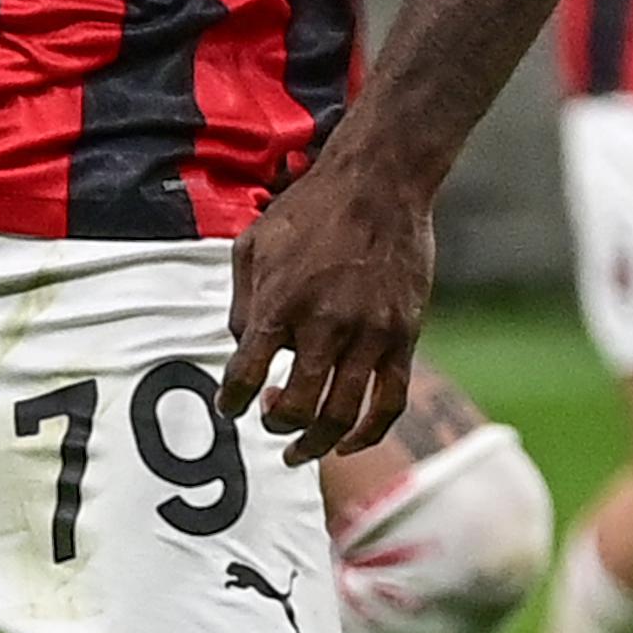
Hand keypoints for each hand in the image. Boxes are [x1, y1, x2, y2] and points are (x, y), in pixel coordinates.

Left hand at [224, 141, 432, 464]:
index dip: (232, 402)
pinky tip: (347, 444)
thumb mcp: (252, 245)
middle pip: (295, 408)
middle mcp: (324, 325)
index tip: (230, 408)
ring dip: (316, 443)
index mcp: (279, 303)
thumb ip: (242, 304)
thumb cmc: (310, 209)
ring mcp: (368, 335)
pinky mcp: (402, 337)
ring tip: (300, 451)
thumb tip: (241, 350)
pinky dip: (367, 434)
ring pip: (341, 415)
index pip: (245, 377)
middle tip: (270, 422)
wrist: (380, 182)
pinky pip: (388, 403)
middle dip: (275, 426)